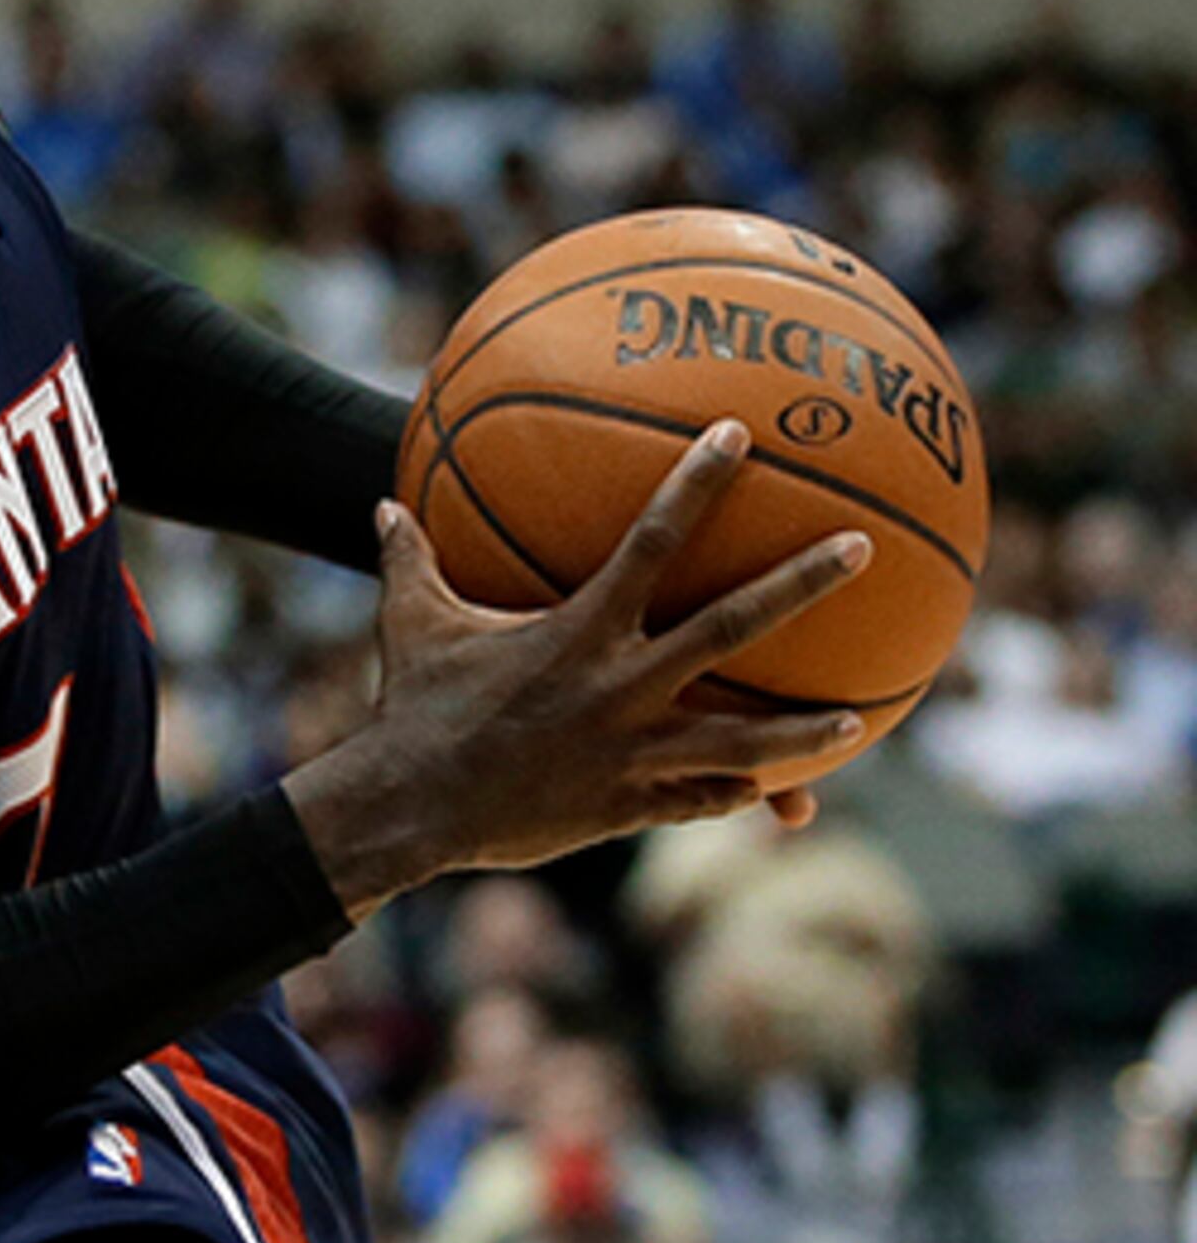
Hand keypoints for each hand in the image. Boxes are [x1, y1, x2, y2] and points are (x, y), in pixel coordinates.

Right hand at [299, 423, 868, 909]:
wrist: (409, 806)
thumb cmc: (410, 707)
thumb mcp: (409, 623)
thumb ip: (409, 561)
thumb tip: (383, 509)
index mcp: (578, 630)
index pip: (652, 539)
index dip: (696, 484)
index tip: (738, 436)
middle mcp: (622, 685)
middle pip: (734, 624)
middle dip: (802, 582)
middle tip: (860, 547)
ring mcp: (635, 750)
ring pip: (743, 737)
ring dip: (804, 730)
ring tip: (858, 719)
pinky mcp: (630, 805)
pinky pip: (699, 798)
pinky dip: (734, 794)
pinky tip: (773, 796)